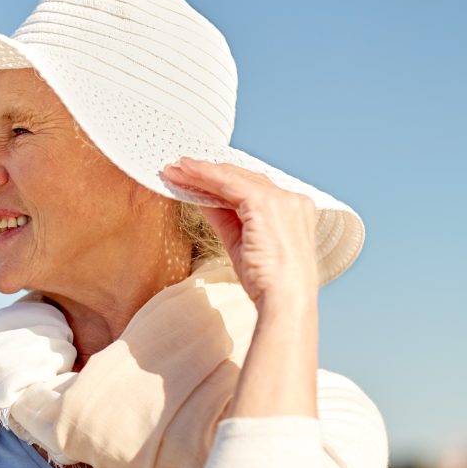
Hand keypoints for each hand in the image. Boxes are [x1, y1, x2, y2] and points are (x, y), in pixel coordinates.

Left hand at [163, 157, 318, 308]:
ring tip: (176, 168)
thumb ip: (225, 219)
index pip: (253, 188)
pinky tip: (186, 173)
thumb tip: (203, 200)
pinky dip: (205, 176)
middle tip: (179, 167)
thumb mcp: (241, 244)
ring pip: (234, 177)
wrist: (284, 299)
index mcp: (292, 210)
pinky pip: (229, 183)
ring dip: (201, 171)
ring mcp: (281, 199)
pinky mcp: (265, 203)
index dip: (223, 182)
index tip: (197, 178)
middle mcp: (291, 199)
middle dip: (209, 172)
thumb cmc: (267, 282)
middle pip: (243, 178)